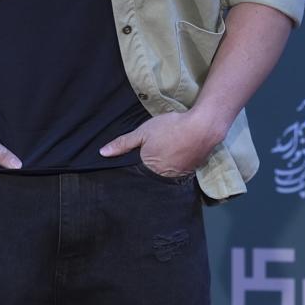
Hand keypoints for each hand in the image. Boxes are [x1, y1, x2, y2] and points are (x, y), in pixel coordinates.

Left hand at [99, 111, 222, 177]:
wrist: (202, 127)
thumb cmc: (169, 128)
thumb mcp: (142, 132)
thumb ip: (123, 144)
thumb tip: (102, 153)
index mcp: (150, 169)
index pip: (139, 175)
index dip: (136, 168)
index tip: (133, 164)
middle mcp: (165, 177)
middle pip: (154, 176)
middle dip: (150, 170)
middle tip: (152, 156)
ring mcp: (181, 175)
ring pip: (167, 174)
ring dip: (165, 167)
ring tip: (164, 155)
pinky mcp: (193, 169)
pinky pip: (181, 171)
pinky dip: (177, 164)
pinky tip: (177, 155)